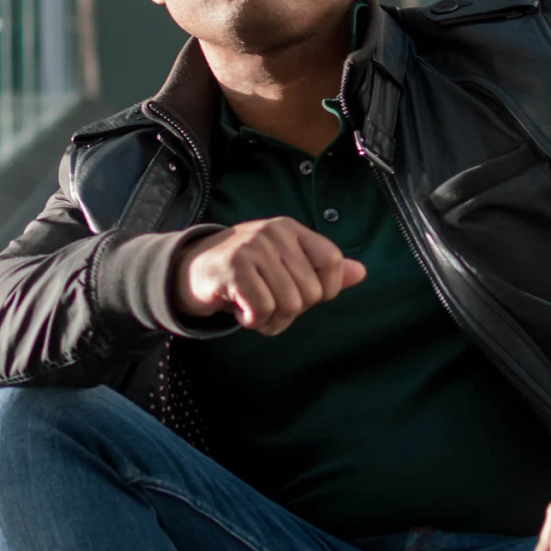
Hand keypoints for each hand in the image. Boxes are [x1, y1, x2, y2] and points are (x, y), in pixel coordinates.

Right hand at [173, 216, 365, 334]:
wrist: (189, 271)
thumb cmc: (243, 272)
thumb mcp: (284, 266)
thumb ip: (321, 270)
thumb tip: (361, 273)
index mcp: (292, 230)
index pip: (332, 261)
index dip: (325, 290)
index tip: (302, 296)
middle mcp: (275, 233)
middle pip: (311, 292)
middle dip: (291, 312)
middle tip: (267, 304)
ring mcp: (254, 247)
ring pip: (288, 304)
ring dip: (270, 320)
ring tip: (252, 307)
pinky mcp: (234, 267)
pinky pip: (263, 308)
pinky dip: (253, 320)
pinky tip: (239, 310)